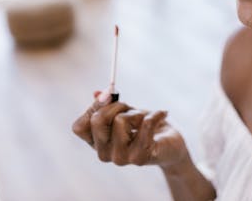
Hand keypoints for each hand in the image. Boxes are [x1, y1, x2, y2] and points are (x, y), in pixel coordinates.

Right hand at [72, 90, 187, 168]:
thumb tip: (97, 92)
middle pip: (97, 120)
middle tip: (130, 107)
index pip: (80, 126)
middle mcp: (104, 153)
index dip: (92, 107)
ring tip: (147, 117)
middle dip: (116, 105)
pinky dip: (155, 114)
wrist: (171, 144)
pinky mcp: (139, 158)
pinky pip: (144, 125)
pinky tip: (162, 114)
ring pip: (120, 121)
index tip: (108, 96)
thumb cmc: (146, 126)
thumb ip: (110, 103)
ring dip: (137, 112)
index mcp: (97, 142)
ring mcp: (120, 158)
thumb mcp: (127, 111)